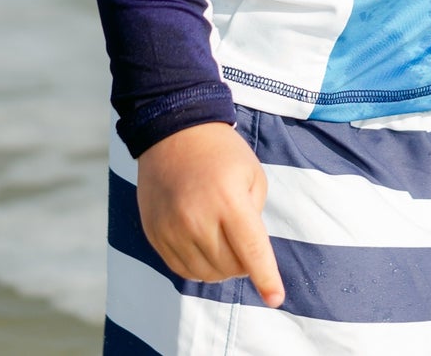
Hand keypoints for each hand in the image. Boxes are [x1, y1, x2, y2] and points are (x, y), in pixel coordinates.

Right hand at [136, 122, 284, 307]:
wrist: (173, 131)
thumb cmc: (221, 152)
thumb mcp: (252, 174)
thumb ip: (254, 215)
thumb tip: (247, 253)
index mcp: (229, 200)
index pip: (252, 251)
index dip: (266, 278)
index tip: (276, 299)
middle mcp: (198, 218)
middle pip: (229, 267)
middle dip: (244, 264)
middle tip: (244, 242)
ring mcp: (172, 229)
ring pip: (206, 274)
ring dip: (222, 267)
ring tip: (224, 240)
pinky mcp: (155, 234)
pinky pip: (181, 269)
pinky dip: (199, 266)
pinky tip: (204, 245)